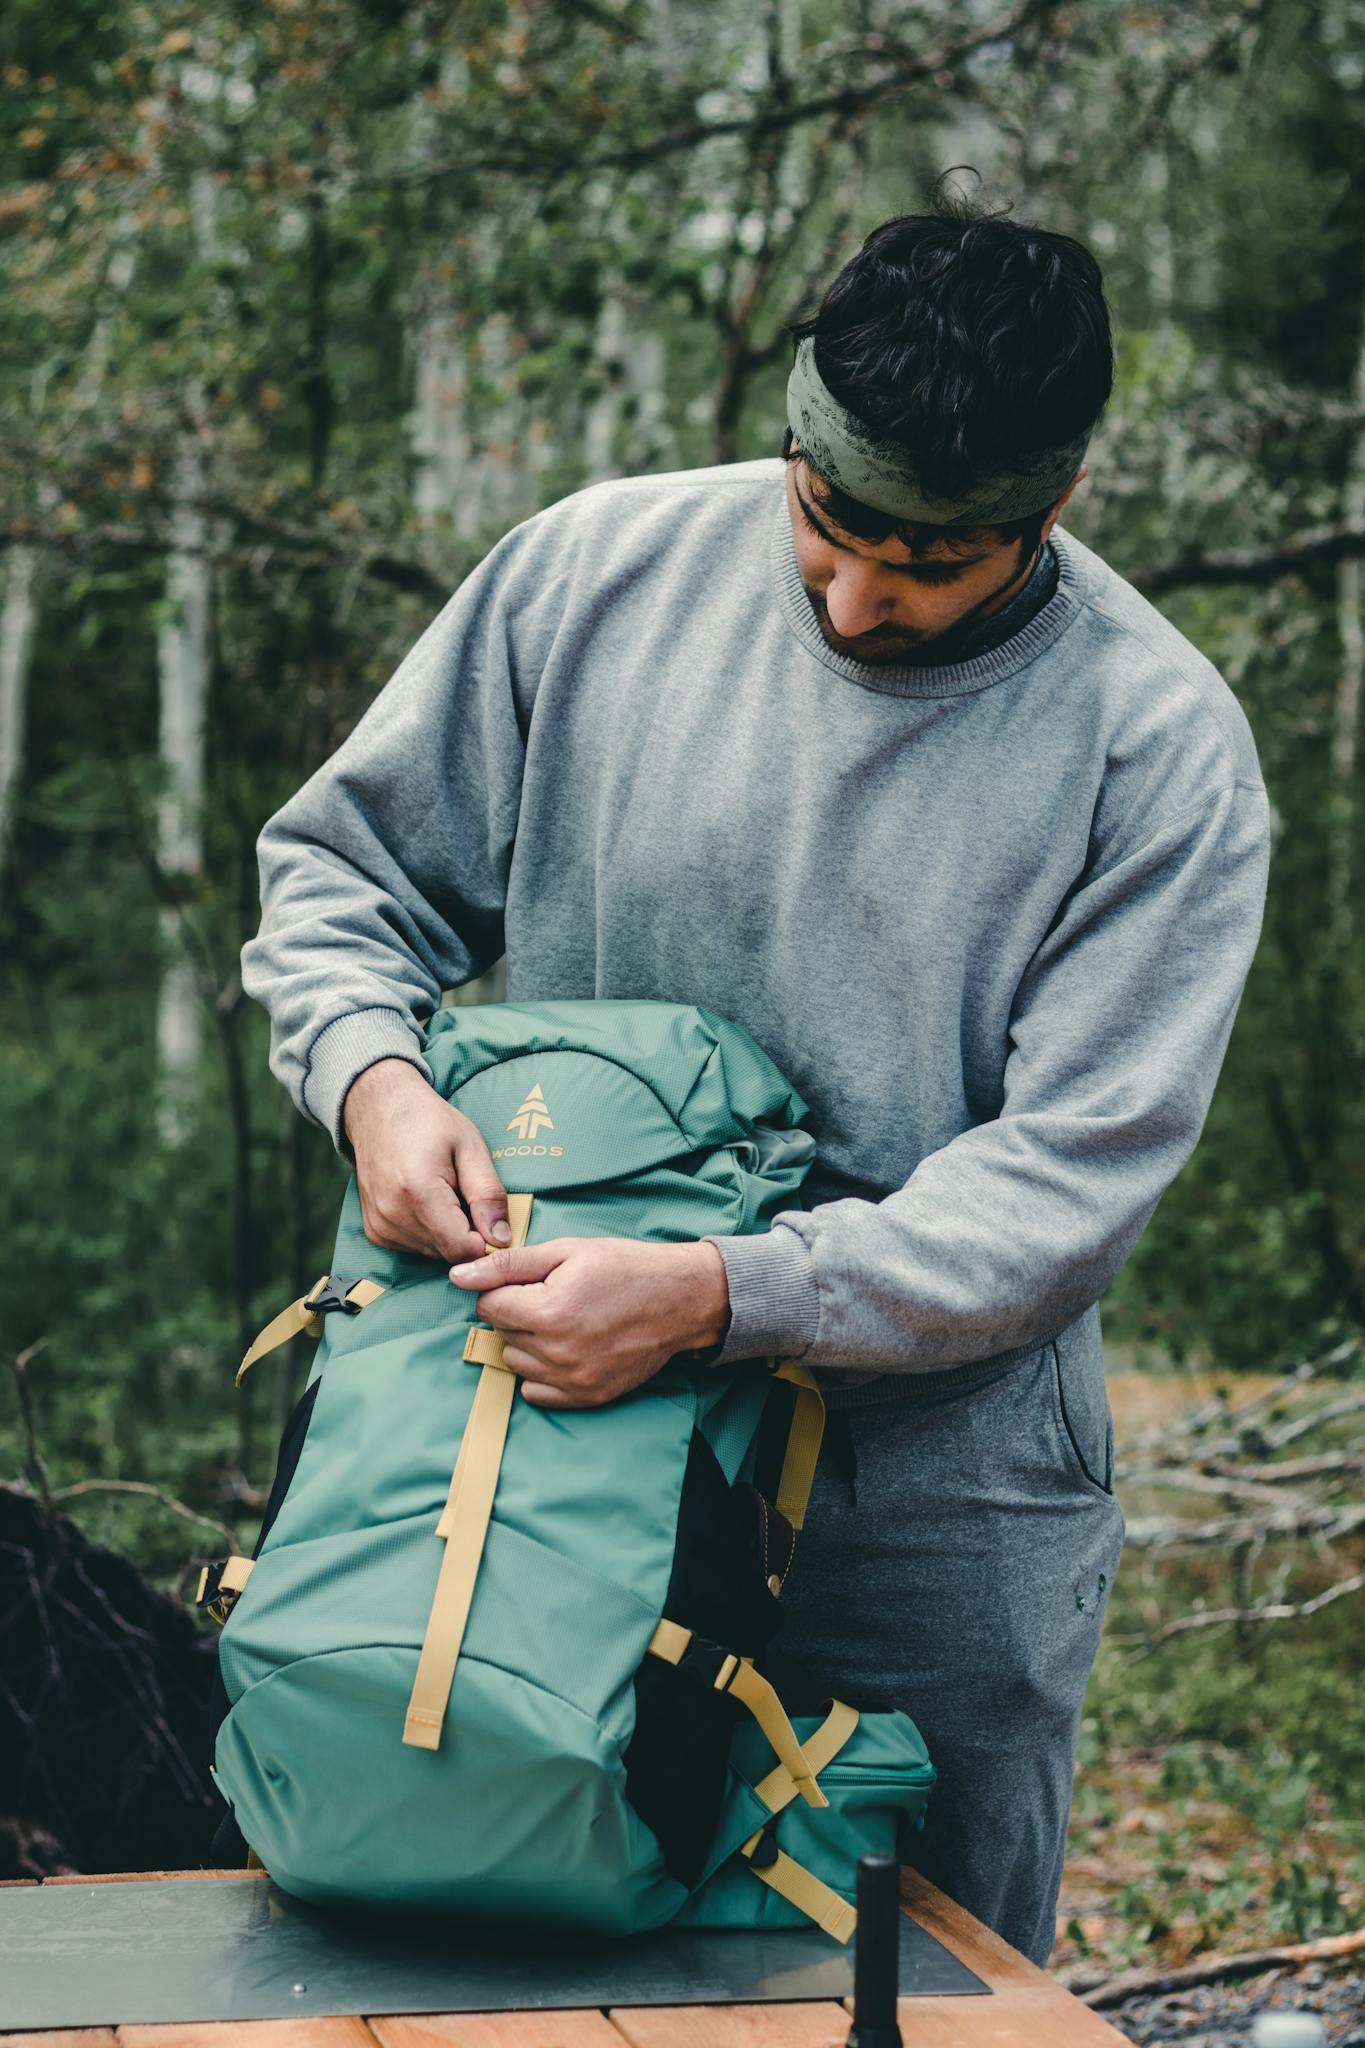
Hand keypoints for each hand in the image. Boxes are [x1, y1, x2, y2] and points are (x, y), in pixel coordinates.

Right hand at [342, 1057, 510, 1265]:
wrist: (379, 1108)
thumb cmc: (428, 1122)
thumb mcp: (470, 1148)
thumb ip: (488, 1195)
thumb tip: (501, 1239)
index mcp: (419, 1193)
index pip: (461, 1249)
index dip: (485, 1241)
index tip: (489, 1216)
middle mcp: (393, 1215)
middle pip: (447, 1254)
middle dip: (466, 1234)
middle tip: (465, 1195)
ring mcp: (379, 1226)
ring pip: (431, 1254)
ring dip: (446, 1233)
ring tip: (444, 1193)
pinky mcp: (374, 1231)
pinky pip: (413, 1248)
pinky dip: (428, 1232)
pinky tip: (426, 1201)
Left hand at [448, 1236, 730, 1407]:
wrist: (679, 1299)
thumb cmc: (622, 1267)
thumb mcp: (565, 1251)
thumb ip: (506, 1266)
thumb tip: (457, 1277)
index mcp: (548, 1311)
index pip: (487, 1307)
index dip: (504, 1289)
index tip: (532, 1282)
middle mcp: (557, 1353)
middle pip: (501, 1335)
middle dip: (517, 1315)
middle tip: (554, 1298)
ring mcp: (573, 1380)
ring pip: (515, 1364)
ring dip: (528, 1344)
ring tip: (563, 1322)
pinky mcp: (587, 1397)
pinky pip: (536, 1393)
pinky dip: (542, 1373)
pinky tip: (568, 1348)